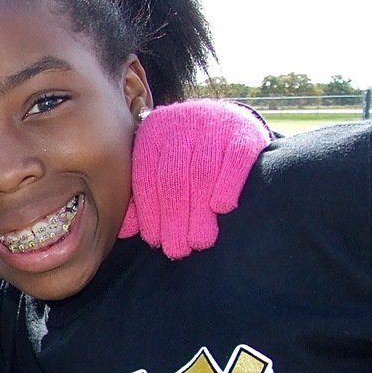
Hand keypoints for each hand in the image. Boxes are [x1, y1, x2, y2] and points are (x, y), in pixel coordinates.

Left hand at [120, 100, 271, 259]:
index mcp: (152, 133)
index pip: (146, 177)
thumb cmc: (186, 156)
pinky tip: (221, 209)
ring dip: (199, 212)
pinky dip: (227, 185)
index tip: (155, 241)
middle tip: (178, 250)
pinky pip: (235, 159)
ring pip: (203, 172)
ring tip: (199, 241)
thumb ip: (142, 196)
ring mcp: (214, 125)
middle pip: (174, 177)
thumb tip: (126, 231)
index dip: (150, 212)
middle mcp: (181, 124)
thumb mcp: (158, 168)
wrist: (228, 122)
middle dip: (174, 218)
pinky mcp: (245, 131)